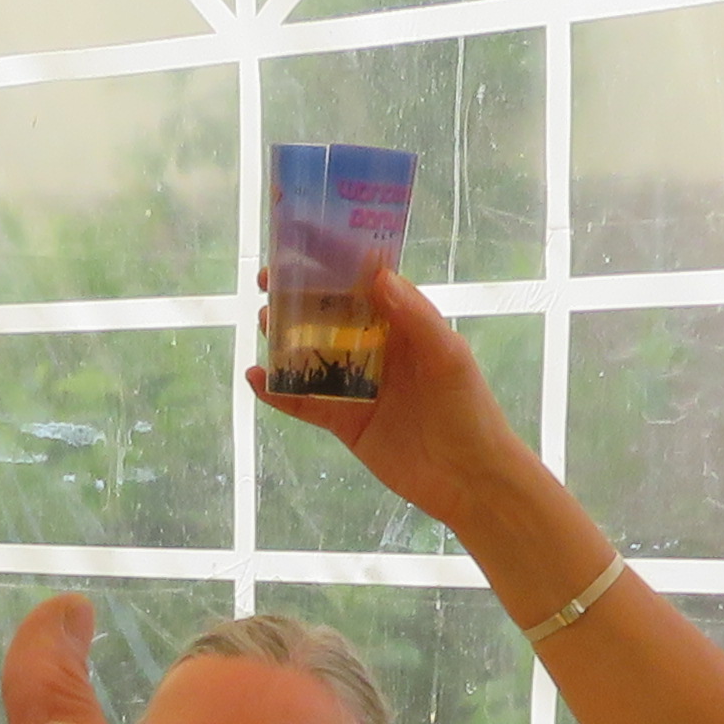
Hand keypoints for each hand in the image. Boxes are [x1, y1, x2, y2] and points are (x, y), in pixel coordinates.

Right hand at [249, 263, 528, 522]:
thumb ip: (415, 316)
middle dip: (297, 297)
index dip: (332, 262)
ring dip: (283, 338)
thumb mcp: (448, 357)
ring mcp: (357, 386)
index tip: (300, 243)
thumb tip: (376, 275)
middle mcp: (376, 350)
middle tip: (268, 281)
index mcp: (403, 325)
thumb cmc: (469, 412)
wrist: (469, 480)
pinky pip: (304, 402)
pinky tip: (254, 378)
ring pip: (311, 355)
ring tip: (264, 322)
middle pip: (329, 315)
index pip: (363, 283)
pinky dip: (277, 391)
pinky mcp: (344, 422)